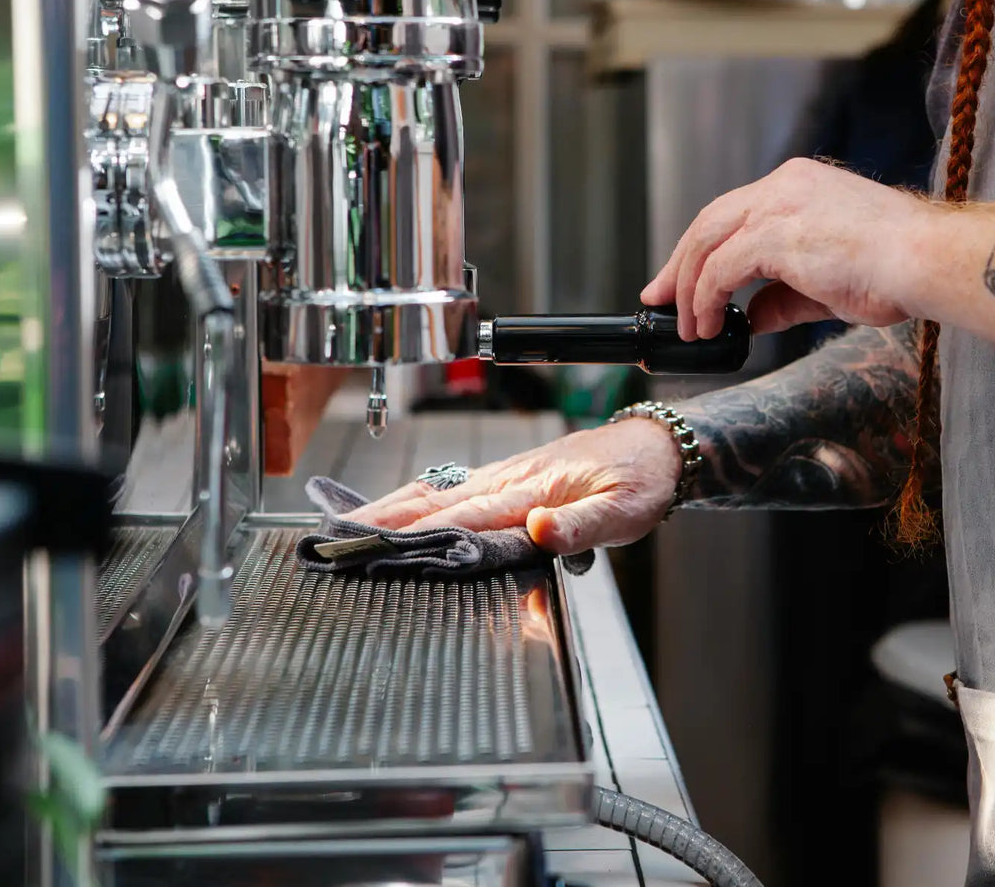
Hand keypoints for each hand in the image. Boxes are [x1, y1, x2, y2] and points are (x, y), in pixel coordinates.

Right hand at [345, 419, 683, 554]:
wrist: (658, 447)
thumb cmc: (642, 480)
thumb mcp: (623, 511)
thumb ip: (579, 525)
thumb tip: (537, 530)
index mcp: (531, 489)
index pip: (463, 517)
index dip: (416, 533)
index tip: (374, 546)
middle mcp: (510, 479)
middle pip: (435, 500)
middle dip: (383, 519)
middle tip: (336, 537)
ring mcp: (507, 475)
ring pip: (437, 490)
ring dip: (391, 506)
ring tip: (348, 522)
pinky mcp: (511, 476)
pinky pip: (453, 487)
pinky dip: (417, 497)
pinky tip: (399, 505)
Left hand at [641, 158, 939, 339]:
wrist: (926, 262)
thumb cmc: (895, 271)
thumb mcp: (827, 285)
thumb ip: (783, 298)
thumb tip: (752, 318)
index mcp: (799, 186)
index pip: (734, 213)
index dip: (702, 249)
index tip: (681, 281)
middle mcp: (784, 186)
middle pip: (708, 222)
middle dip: (678, 265)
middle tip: (659, 300)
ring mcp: (778, 205)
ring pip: (706, 242)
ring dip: (688, 287)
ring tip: (688, 327)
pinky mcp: (775, 233)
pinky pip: (720, 269)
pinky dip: (706, 299)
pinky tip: (709, 326)